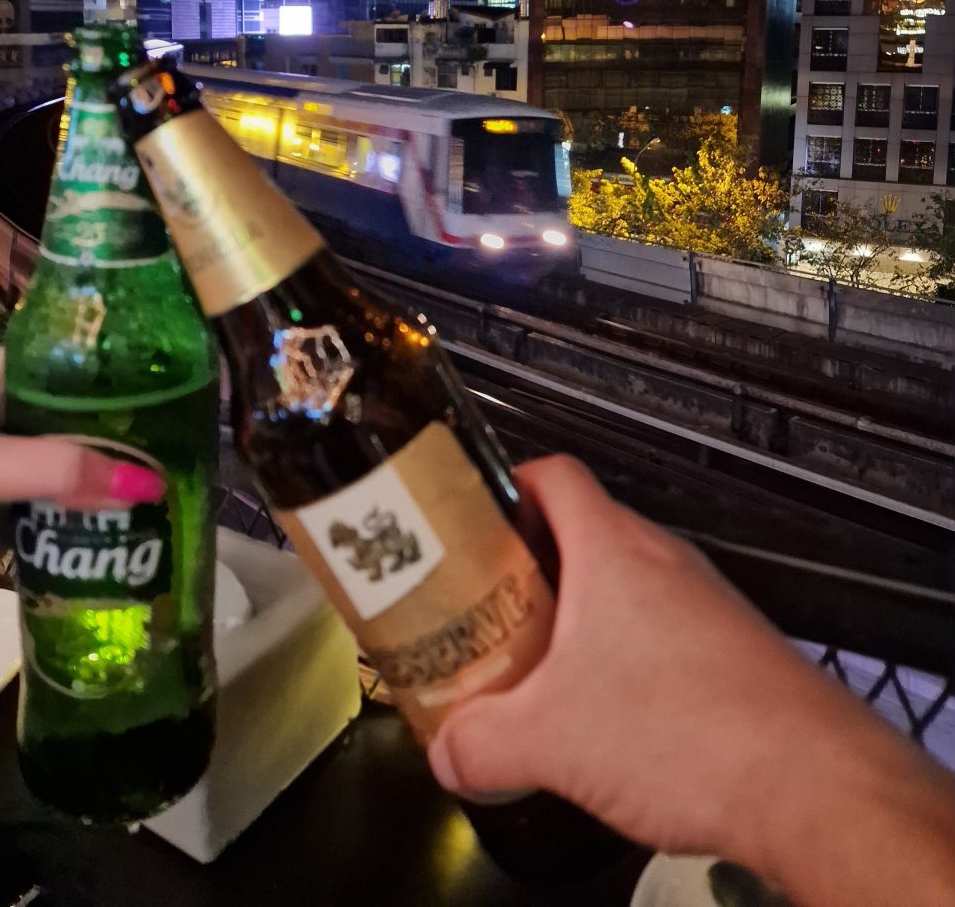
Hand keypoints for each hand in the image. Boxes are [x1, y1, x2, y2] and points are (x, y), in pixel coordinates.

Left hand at [0, 350, 162, 657]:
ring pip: (81, 478)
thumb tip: (150, 484)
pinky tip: (149, 537)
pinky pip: (67, 529)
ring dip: (123, 487)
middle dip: (136, 433)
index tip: (186, 372)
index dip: (124, 362)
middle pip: (86, 422)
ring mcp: (11, 484)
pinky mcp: (10, 537)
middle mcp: (9, 427)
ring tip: (192, 489)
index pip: (71, 358)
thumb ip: (55, 471)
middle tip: (203, 441)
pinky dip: (102, 534)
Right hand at [428, 456, 954, 905]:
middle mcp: (662, 561)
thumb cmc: (694, 729)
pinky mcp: (731, 652)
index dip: (506, 486)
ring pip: (623, 588)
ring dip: (578, 621)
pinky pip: (663, 634)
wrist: (810, 784)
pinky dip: (626, 662)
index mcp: (612, 549)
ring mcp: (703, 604)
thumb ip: (480, 742)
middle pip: (582, 534)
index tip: (472, 516)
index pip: (554, 475)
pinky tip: (607, 722)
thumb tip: (448, 750)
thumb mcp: (549, 740)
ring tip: (538, 672)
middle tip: (486, 609)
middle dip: (529, 570)